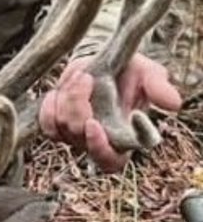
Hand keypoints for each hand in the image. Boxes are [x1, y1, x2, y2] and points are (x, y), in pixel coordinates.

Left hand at [39, 51, 180, 172]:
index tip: (120, 116)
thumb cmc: (129, 72)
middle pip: (84, 143)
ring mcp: (77, 137)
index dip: (107, 147)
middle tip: (88, 79)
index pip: (113, 161)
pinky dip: (49, 107)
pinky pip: (47, 125)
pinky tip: (60, 91)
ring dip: (68, 99)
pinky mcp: (58, 127)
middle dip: (80, 110)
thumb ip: (158, 87)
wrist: (102, 61)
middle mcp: (99, 143)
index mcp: (124, 140)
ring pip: (64, 129)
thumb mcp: (147, 73)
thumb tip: (173, 104)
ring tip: (83, 77)